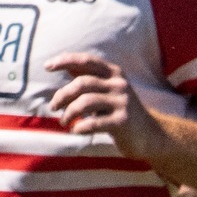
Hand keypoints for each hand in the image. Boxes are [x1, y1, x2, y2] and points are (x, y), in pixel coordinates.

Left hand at [46, 54, 166, 161]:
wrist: (149, 135)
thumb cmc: (120, 112)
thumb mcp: (107, 91)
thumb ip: (89, 78)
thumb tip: (67, 65)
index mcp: (114, 73)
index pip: (86, 61)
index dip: (65, 60)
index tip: (47, 65)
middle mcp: (119, 83)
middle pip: (82, 83)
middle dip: (62, 95)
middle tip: (53, 107)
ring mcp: (122, 102)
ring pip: (85, 102)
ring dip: (68, 113)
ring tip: (63, 122)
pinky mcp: (122, 121)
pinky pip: (93, 123)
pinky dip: (79, 127)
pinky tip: (76, 131)